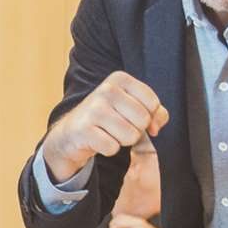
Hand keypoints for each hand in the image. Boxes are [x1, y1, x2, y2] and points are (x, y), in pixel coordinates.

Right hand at [42, 71, 168, 182]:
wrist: (72, 131)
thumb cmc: (108, 117)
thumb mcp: (132, 107)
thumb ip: (155, 113)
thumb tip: (155, 128)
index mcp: (120, 79)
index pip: (153, 103)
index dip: (149, 117)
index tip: (134, 118)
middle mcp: (107, 89)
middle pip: (143, 120)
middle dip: (135, 130)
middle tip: (119, 127)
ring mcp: (94, 109)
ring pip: (130, 136)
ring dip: (122, 141)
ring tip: (109, 133)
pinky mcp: (84, 129)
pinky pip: (113, 148)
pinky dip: (109, 149)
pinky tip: (99, 140)